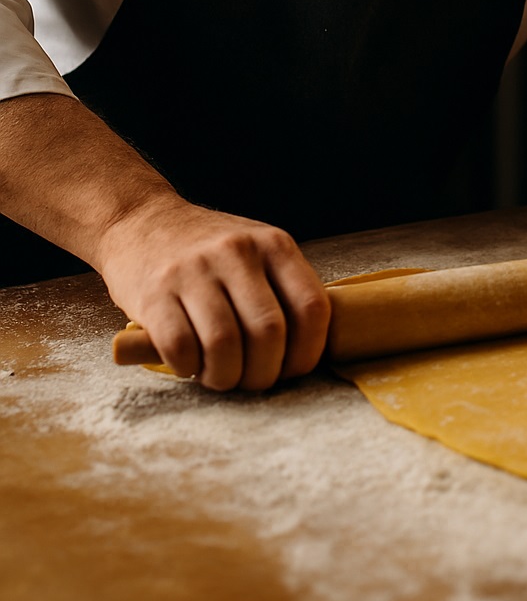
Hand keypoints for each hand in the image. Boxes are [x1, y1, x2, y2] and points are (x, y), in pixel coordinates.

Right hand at [97, 195, 331, 391]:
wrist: (141, 221)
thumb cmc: (208, 249)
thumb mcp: (257, 250)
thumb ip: (283, 289)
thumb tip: (308, 351)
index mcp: (273, 244)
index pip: (311, 308)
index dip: (308, 353)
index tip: (292, 369)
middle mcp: (237, 252)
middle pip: (269, 333)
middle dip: (264, 373)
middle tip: (252, 379)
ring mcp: (194, 270)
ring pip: (224, 346)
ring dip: (226, 377)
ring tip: (221, 375)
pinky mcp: (154, 293)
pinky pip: (181, 348)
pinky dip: (189, 368)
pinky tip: (189, 363)